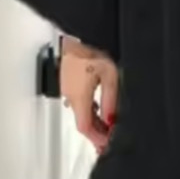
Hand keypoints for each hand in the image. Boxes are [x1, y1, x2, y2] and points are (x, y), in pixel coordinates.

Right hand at [60, 37, 117, 154]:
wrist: (79, 32)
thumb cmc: (92, 47)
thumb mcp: (109, 75)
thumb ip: (110, 100)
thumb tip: (112, 120)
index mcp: (79, 96)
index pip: (85, 128)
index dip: (96, 140)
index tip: (106, 146)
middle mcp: (70, 95)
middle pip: (82, 123)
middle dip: (97, 134)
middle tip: (109, 141)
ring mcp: (68, 88)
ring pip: (80, 113)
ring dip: (94, 123)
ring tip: (108, 128)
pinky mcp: (69, 82)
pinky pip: (78, 102)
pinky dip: (90, 111)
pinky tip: (100, 110)